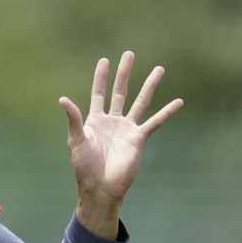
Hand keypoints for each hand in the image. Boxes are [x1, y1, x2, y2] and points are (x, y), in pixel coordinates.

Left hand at [58, 51, 182, 238]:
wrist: (100, 188)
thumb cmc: (84, 167)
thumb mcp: (76, 140)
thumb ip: (73, 119)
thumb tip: (63, 98)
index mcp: (94, 120)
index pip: (98, 93)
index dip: (101, 77)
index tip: (105, 60)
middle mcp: (112, 121)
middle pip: (119, 91)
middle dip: (124, 73)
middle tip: (129, 54)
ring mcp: (127, 129)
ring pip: (140, 102)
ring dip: (149, 85)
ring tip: (160, 69)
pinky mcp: (138, 139)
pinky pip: (155, 122)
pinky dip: (166, 112)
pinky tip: (178, 101)